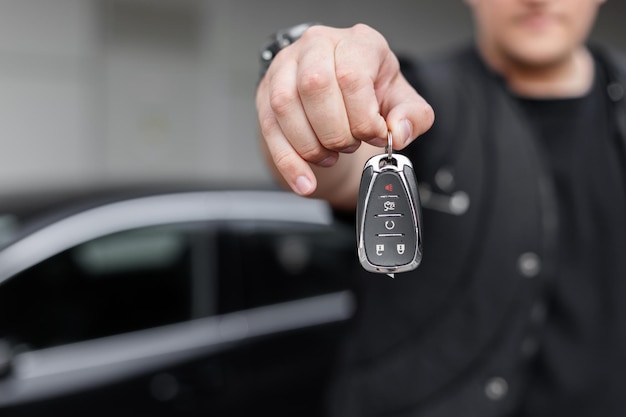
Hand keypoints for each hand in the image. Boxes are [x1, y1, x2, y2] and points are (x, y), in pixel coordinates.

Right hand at [256, 24, 433, 196]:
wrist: (337, 86)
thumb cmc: (368, 88)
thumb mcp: (400, 98)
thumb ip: (412, 117)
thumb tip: (400, 133)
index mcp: (355, 42)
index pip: (351, 76)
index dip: (363, 117)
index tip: (374, 136)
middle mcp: (316, 47)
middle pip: (314, 87)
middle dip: (334, 131)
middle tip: (349, 145)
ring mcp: (285, 68)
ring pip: (285, 106)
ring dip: (310, 145)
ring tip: (329, 157)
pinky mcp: (266, 92)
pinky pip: (269, 129)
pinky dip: (288, 162)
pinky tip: (304, 181)